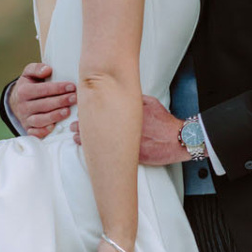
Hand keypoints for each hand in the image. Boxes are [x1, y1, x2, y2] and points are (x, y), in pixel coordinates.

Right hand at [9, 63, 76, 138]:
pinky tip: (54, 127)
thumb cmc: (28, 85)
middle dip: (60, 101)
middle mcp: (23, 106)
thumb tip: (48, 70)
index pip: (42, 90)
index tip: (71, 86)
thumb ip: (37, 68)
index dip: (58, 88)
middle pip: (43, 105)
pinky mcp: (28, 129)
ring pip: (40, 120)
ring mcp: (25, 119)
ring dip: (55, 116)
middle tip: (74, 98)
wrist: (16, 102)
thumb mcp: (29, 73)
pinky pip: (35, 133)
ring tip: (68, 112)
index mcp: (23, 91)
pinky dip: (44, 131)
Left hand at [71, 96, 187, 163]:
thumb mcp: (149, 103)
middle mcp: (124, 128)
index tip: (80, 112)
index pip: (102, 111)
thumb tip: (122, 95)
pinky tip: (91, 154)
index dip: (88, 112)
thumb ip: (133, 100)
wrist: (178, 140)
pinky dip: (99, 153)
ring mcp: (126, 143)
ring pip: (100, 142)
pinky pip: (111, 155)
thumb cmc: (165, 123)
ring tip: (76, 139)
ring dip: (86, 140)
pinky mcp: (131, 156)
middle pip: (97, 127)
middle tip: (73, 127)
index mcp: (126, 113)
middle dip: (82, 127)